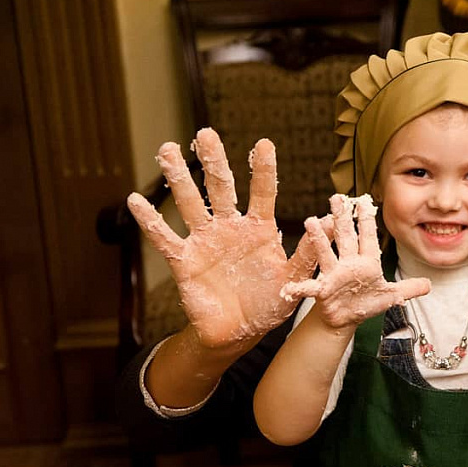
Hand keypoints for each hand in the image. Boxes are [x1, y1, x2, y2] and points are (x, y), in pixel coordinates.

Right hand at [127, 128, 323, 350]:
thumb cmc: (269, 302)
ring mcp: (205, 241)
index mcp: (259, 229)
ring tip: (166, 150)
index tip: (264, 143)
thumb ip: (309, 252)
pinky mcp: (184, 261)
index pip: (262, 193)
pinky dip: (149, 221)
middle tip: (207, 134)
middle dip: (214, 161)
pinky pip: (164, 239)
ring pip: (190, 204)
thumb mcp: (293, 279)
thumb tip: (332, 224)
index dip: (262, 170)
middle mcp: (230, 228)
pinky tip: (135, 201)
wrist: (240, 332)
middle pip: (221, 188)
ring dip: (178, 179)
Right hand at [281, 194, 429, 328]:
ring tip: (310, 222)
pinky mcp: (323, 291)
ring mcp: (334, 275)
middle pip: (345, 237)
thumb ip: (409, 289)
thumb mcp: (391, 296)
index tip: (364, 200)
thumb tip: (430, 284)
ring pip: (326, 253)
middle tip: (336, 197)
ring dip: (319, 239)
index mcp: (366, 262)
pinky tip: (290, 287)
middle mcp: (348, 264)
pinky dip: (300, 288)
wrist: (345, 318)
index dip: (366, 220)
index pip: (367, 237)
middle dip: (341, 218)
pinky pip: (310, 288)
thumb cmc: (366, 302)